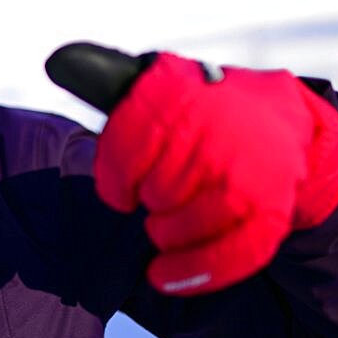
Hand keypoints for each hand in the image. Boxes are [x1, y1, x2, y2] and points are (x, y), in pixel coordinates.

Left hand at [46, 43, 337, 295]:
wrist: (280, 124)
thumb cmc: (197, 109)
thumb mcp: (153, 84)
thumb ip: (102, 76)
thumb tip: (57, 60)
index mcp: (178, 90)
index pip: (124, 151)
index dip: (116, 178)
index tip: (124, 184)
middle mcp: (213, 128)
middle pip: (153, 193)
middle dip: (151, 199)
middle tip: (165, 190)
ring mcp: (244, 171)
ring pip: (179, 226)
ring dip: (168, 232)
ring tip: (171, 219)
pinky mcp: (270, 209)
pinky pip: (226, 255)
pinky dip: (192, 271)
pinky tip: (162, 277)